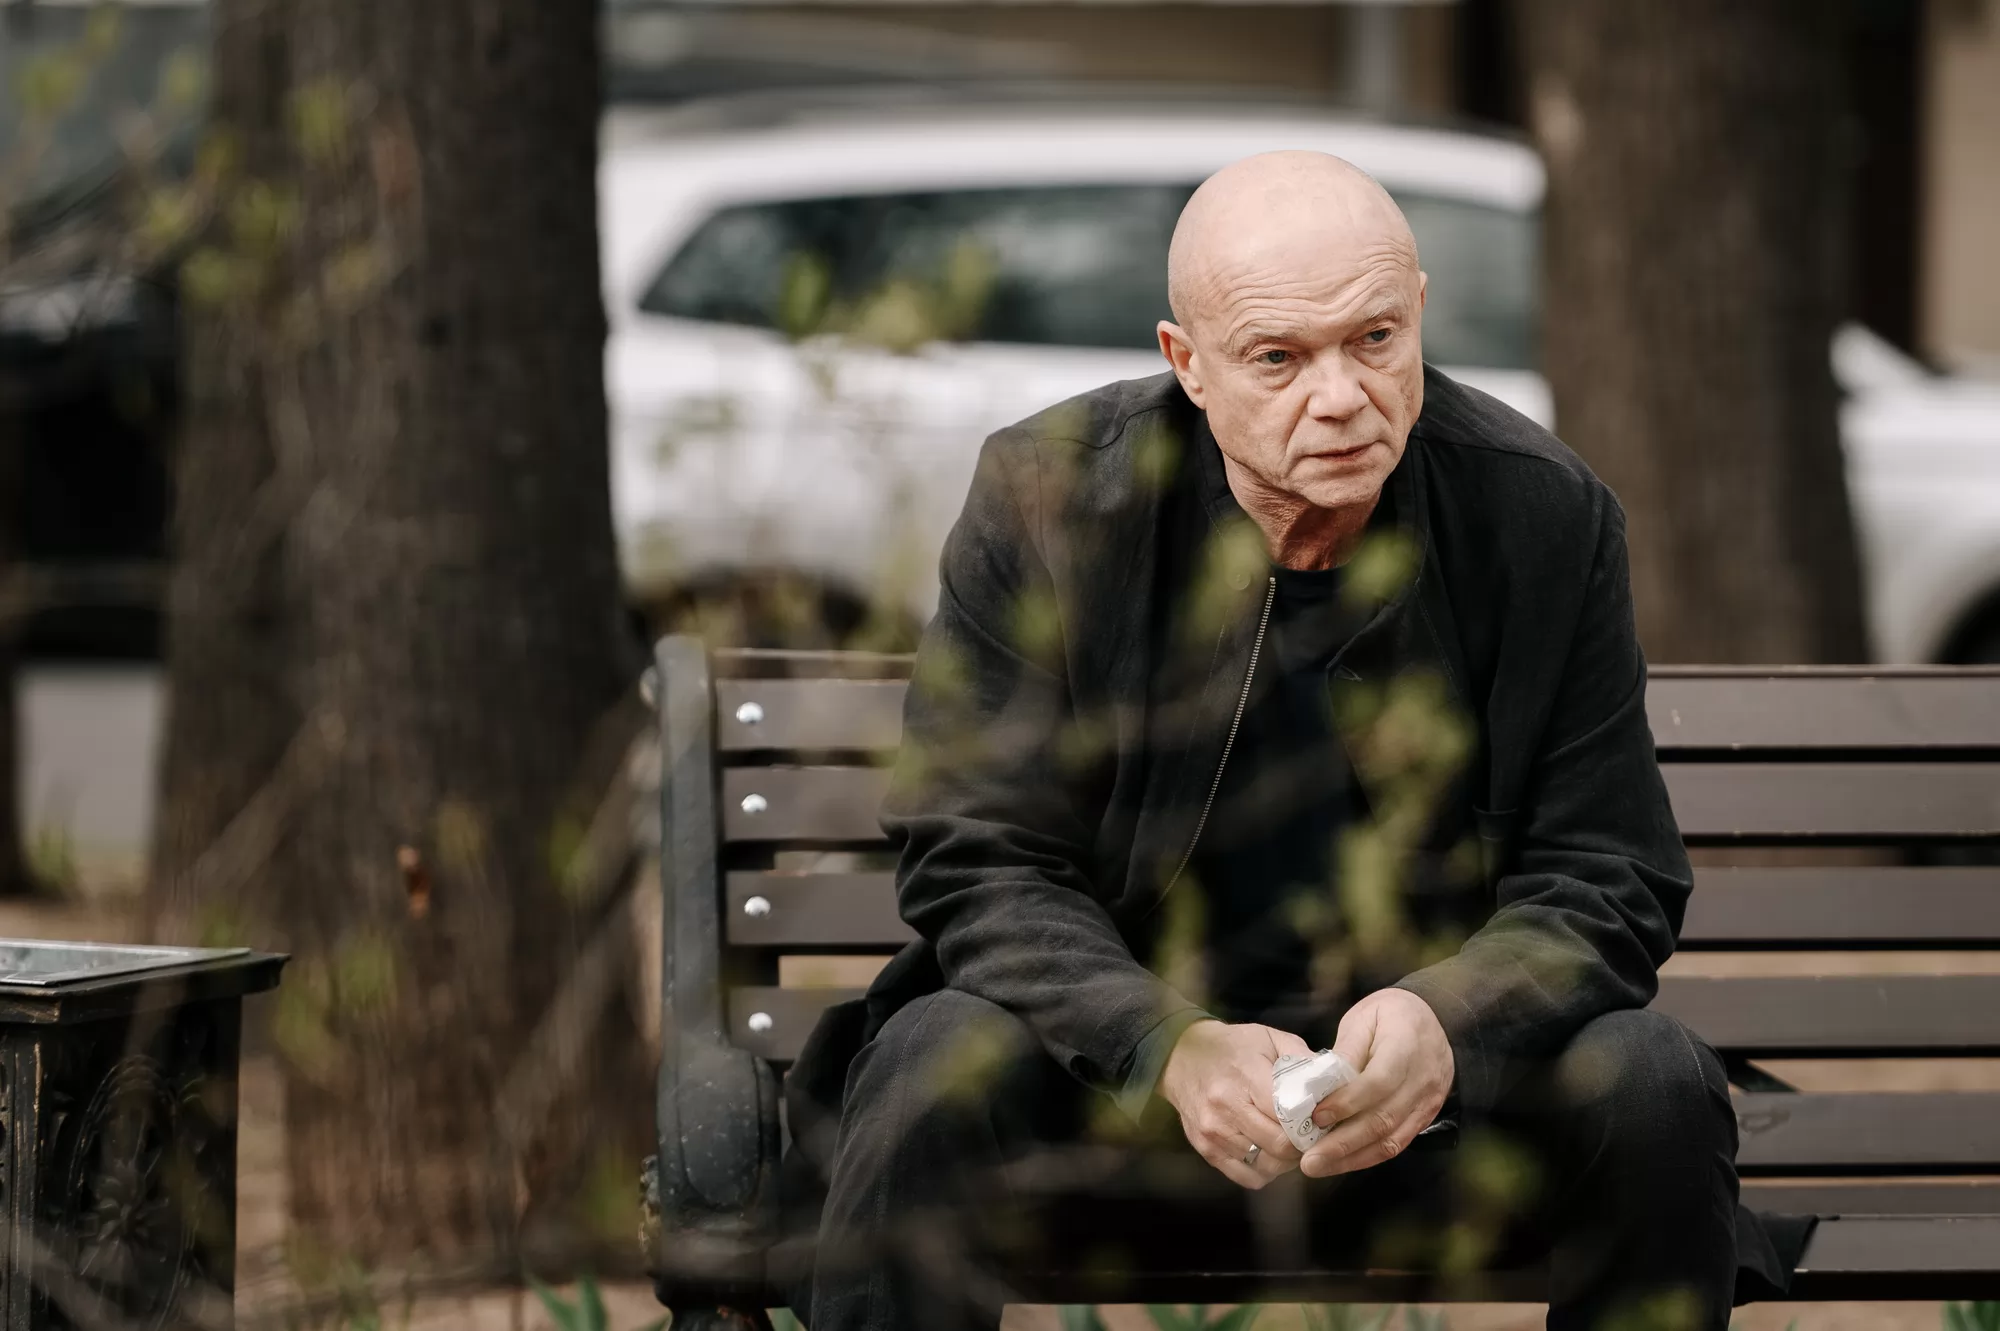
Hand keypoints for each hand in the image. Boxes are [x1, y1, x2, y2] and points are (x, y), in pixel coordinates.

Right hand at [1158, 1019, 1312, 1188]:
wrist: (1180, 1056)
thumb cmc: (1232, 1046)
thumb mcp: (1269, 1038)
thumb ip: (1302, 1059)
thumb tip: (1336, 1082)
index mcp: (1246, 1076)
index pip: (1289, 1116)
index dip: (1312, 1123)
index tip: (1321, 1120)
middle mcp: (1226, 1107)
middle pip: (1280, 1146)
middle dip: (1302, 1145)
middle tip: (1309, 1136)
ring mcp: (1214, 1132)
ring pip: (1266, 1166)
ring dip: (1285, 1160)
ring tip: (1288, 1143)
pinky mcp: (1206, 1149)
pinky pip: (1246, 1177)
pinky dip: (1264, 1170)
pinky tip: (1268, 1153)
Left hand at [1300, 988, 1453, 1177]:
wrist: (1434, 1018)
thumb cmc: (1391, 1015)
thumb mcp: (1365, 1017)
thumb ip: (1347, 1049)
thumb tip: (1320, 1082)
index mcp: (1406, 1044)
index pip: (1378, 1081)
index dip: (1347, 1102)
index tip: (1316, 1116)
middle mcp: (1422, 1079)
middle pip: (1384, 1118)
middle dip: (1343, 1143)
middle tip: (1309, 1159)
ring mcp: (1427, 1101)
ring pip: (1391, 1139)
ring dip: (1352, 1158)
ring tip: (1318, 1166)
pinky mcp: (1425, 1116)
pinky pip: (1398, 1143)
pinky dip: (1368, 1156)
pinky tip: (1341, 1162)